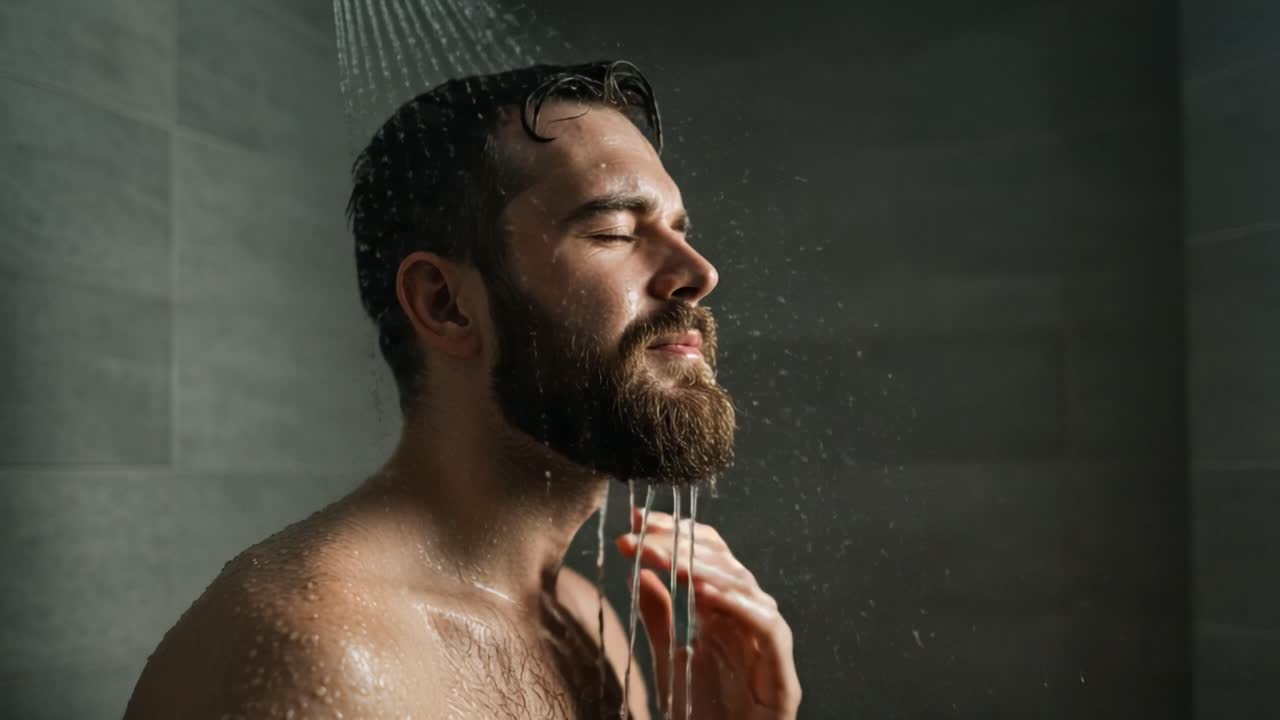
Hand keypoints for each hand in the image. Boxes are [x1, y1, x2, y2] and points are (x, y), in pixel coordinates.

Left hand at [616, 509, 800, 719]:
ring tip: (669, 558)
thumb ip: (660, 617)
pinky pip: (766, 627)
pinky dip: (738, 606)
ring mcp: (768, 642)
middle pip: (723, 564)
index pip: (707, 555)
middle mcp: (749, 618)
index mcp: (724, 611)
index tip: (638, 519)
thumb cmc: (702, 713)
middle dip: (681, 544)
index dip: (677, 532)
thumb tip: (640, 573)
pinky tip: (706, 593)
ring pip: (746, 588)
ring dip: (704, 568)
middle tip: (642, 536)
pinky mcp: (782, 674)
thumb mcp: (669, 659)